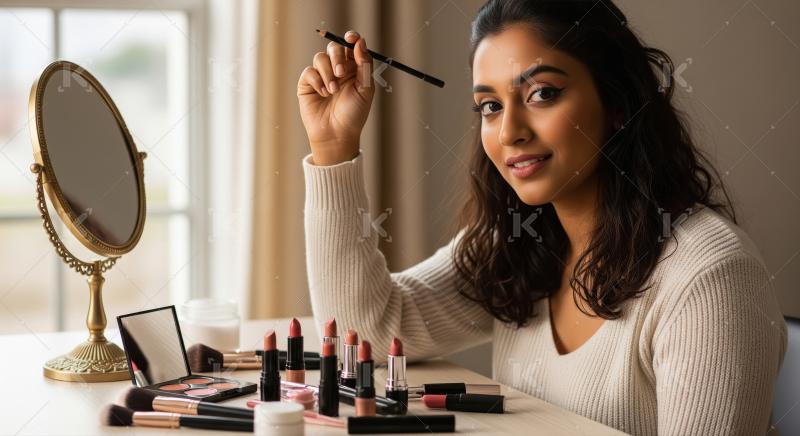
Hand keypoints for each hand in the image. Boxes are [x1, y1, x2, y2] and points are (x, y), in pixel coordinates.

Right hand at [297, 30, 374, 165]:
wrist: (336, 134)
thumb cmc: (354, 114)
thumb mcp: (366, 89)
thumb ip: (364, 65)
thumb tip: (360, 42)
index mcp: (354, 68)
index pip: (351, 46)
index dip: (351, 38)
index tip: (351, 38)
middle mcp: (337, 69)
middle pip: (334, 47)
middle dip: (337, 57)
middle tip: (342, 73)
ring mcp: (322, 75)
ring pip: (320, 57)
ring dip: (328, 73)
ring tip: (332, 91)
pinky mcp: (308, 83)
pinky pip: (309, 71)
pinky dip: (317, 81)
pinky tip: (323, 94)